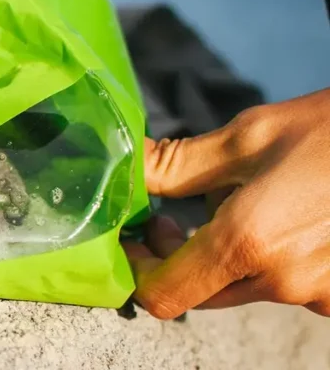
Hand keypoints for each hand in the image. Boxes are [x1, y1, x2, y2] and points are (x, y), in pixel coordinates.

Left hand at [125, 87, 329, 318]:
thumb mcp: (248, 137)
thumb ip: (175, 166)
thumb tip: (123, 170)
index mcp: (247, 244)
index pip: (162, 295)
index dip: (139, 269)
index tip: (140, 238)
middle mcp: (283, 282)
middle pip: (201, 293)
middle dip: (182, 258)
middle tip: (181, 215)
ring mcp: (320, 295)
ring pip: (245, 288)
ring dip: (231, 255)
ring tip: (251, 202)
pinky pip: (289, 285)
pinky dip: (274, 258)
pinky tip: (292, 216)